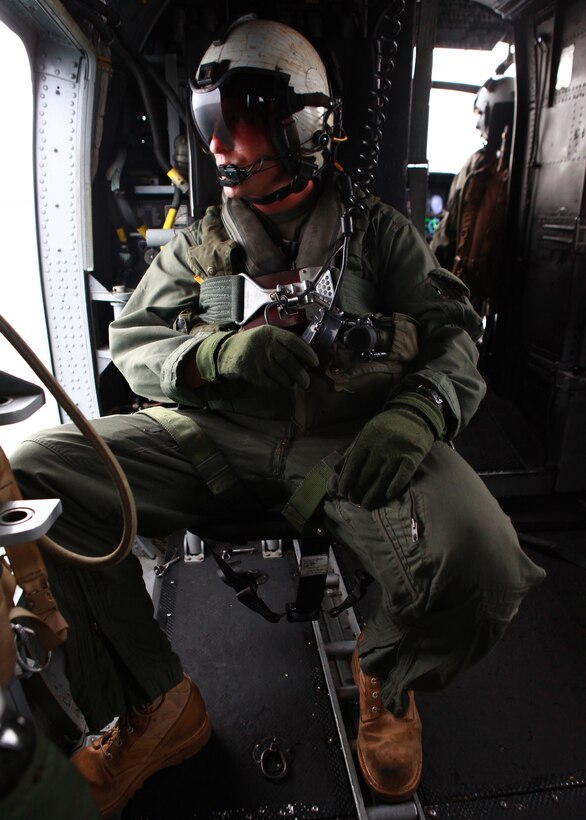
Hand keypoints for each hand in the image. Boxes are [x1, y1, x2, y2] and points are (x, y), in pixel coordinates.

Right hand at [196, 325, 318, 390]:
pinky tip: (280, 385)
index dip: (307, 353)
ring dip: (290, 382)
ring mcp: (257, 359)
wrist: (227, 351)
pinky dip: (278, 386)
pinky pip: (270, 383)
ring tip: (294, 384)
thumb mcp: (268, 336)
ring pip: (281, 375)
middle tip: (307, 382)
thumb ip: (284, 343)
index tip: (315, 363)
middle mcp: (265, 345)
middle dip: (301, 374)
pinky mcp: (251, 373)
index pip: (294, 341)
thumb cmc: (254, 344)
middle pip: (289, 361)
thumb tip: (307, 359)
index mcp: (271, 333)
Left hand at [337, 392, 444, 509]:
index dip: (346, 479)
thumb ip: (351, 451)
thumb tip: (336, 469)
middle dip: (358, 489)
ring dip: (373, 494)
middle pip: (367, 473)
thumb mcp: (366, 433)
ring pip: (383, 478)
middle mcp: (381, 446)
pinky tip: (388, 496)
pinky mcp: (413, 456)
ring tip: (366, 505)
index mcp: (367, 439)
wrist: (414, 414)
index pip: (353, 463)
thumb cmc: (385, 427)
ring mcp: (398, 451)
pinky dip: (395, 486)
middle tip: (353, 501)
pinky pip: (403, 475)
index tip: (342, 492)